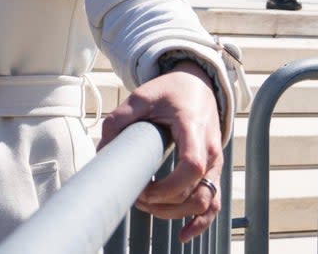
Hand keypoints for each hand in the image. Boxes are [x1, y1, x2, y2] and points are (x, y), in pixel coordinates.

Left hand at [99, 64, 222, 242]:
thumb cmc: (171, 91)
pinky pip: (213, 203)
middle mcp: (210, 150)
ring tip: (149, 208)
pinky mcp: (213, 171)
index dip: (168, 187)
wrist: (197, 84)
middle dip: (166, 204)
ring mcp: (216, 163)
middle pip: (198, 192)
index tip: (144, 190)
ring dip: (178, 213)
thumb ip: (120, 118)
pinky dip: (201, 222)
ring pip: (206, 202)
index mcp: (194, 129)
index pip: (191, 167)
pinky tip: (183, 234)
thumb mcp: (142, 95)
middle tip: (138, 198)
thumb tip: (102, 148)